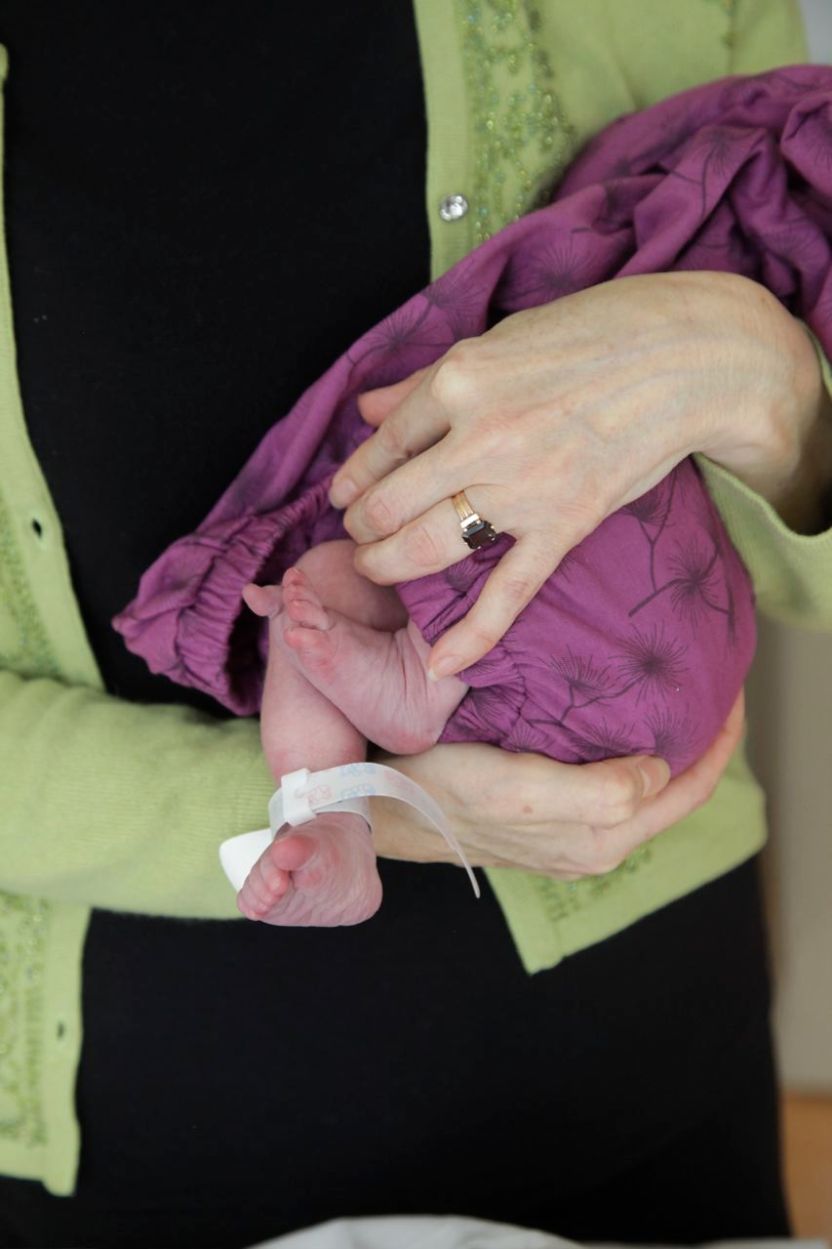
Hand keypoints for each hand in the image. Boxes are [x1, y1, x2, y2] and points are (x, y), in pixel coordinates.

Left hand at [330, 271, 820, 676]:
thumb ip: (426, 381)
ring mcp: (523, 488)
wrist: (687, 356)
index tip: (344, 494)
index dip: (354, 476)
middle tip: (357, 534)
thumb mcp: (500, 339)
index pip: (383, 443)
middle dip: (362, 526)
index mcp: (461, 380)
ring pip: (429, 546)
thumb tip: (366, 408)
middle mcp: (482, 437)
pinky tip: (442, 665)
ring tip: (373, 567)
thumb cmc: (595, 333)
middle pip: (391, 502)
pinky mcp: (564, 524)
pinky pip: (509, 591)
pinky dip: (474, 634)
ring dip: (386, 565)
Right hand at [369, 691, 744, 880]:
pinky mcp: (546, 819)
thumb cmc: (449, 793)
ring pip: (640, 788)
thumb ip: (601, 793)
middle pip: (671, 791)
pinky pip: (609, 786)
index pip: (688, 790)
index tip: (731, 692)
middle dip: (699, 743)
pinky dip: (629, 751)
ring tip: (671, 694)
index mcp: (601, 839)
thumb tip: (658, 770)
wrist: (388, 808)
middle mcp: (595, 843)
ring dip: (664, 746)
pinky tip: (617, 717)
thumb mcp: (526, 790)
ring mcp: (571, 834)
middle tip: (708, 685)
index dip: (720, 744)